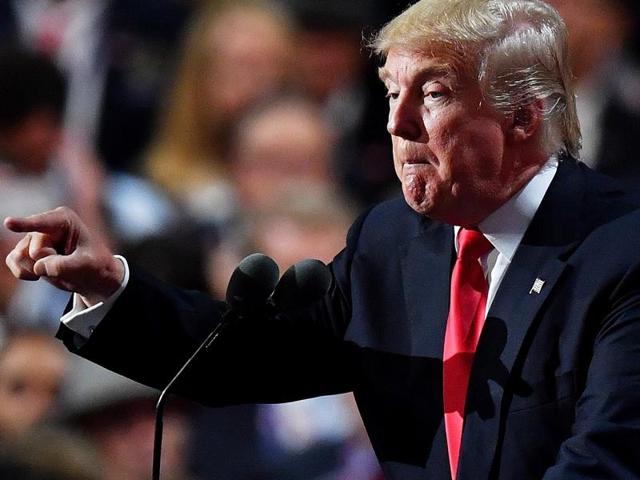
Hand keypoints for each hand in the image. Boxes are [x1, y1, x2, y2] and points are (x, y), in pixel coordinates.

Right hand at [4, 207, 123, 305]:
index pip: (42, 223)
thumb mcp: (86, 266)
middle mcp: (45, 225)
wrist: (93, 276)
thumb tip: (38, 267)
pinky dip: (23, 272)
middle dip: (49, 263)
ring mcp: (33, 238)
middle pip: (35, 250)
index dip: (25, 224)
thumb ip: (64, 265)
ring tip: (58, 267)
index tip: (8, 223)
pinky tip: (38, 275)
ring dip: (36, 269)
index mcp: (64, 220)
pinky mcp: (25, 251)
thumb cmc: (94, 265)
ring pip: (19, 256)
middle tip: (70, 263)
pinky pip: (12, 261)